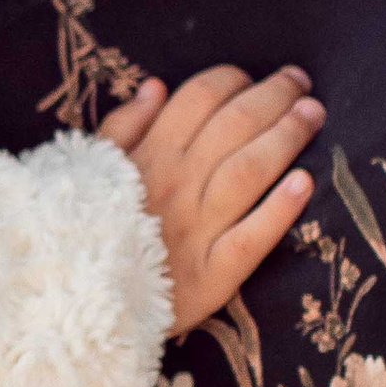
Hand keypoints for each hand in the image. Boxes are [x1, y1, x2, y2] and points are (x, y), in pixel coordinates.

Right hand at [98, 63, 322, 331]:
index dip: (233, 80)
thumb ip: (121, 128)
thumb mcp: (85, 172)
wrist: (72, 308)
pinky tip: (305, 183)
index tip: (254, 78)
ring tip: (313, 116)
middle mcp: (175, 186)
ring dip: (286, 137)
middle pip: (234, 125)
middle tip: (302, 84)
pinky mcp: (211, 277)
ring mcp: (195, 231)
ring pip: (249, 171)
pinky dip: (279, 210)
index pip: (198, 99)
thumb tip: (157, 87)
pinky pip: (250, 239)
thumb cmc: (81, 234)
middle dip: (274, 97)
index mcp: (146, 157)